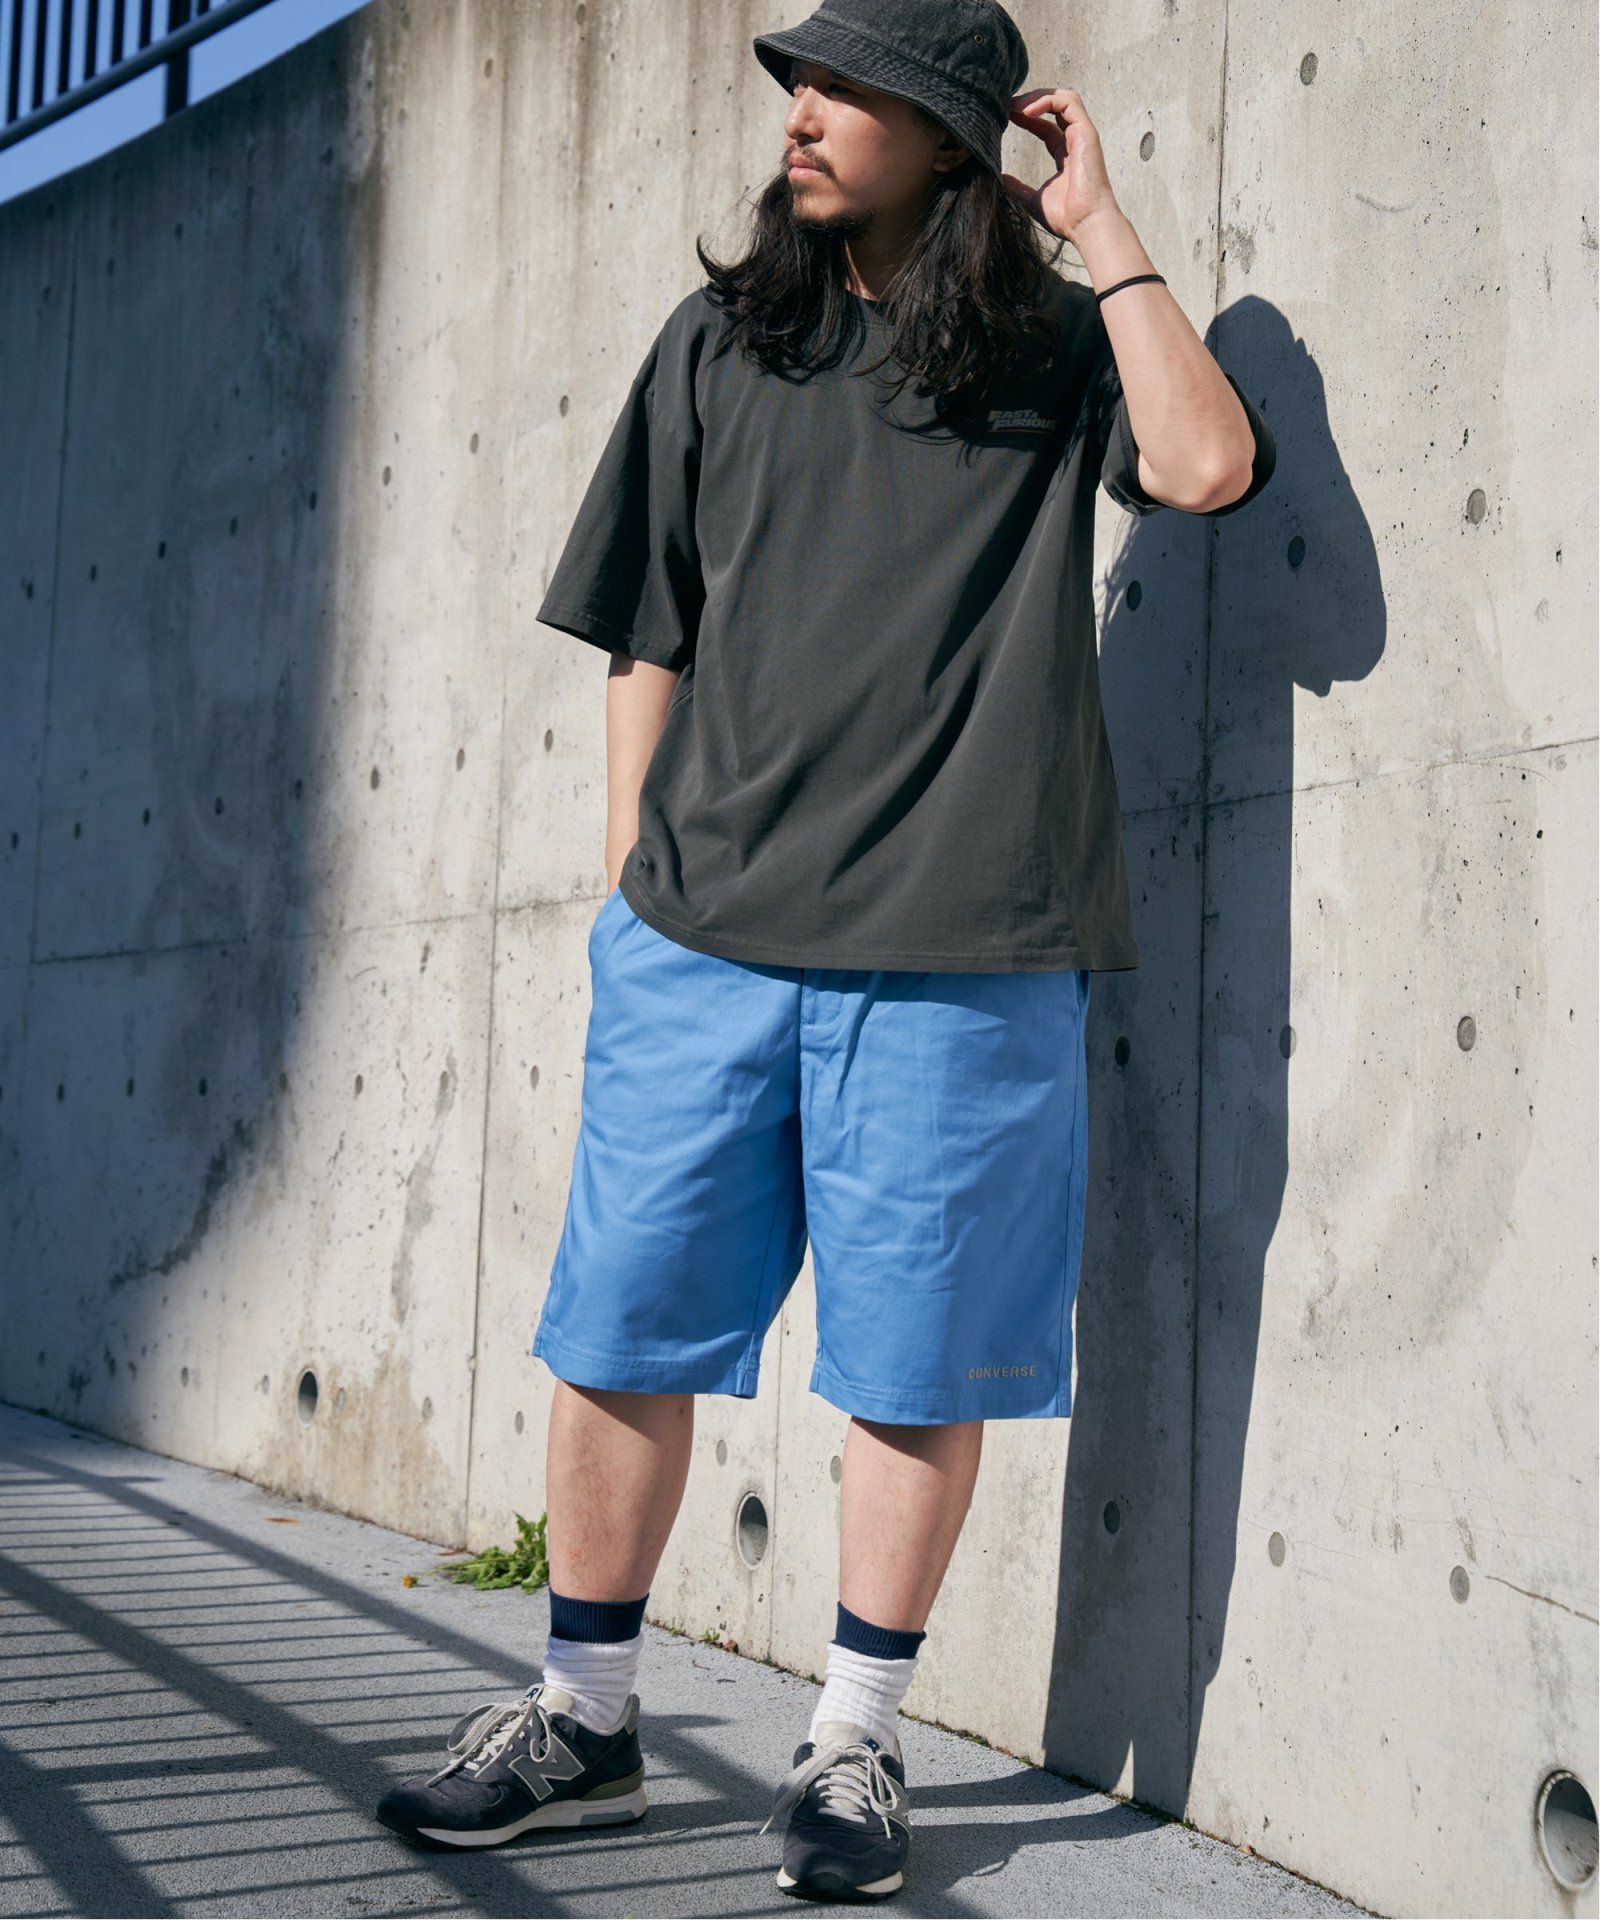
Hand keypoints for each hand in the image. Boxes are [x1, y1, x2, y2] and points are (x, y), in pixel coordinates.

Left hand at [1000, 88, 1119, 245]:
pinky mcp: (1086, 132)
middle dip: (1029, 100)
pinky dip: (1047, 101)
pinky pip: (1068, 103)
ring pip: (1063, 98)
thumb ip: (1018, 188)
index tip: (1004, 115)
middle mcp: (1074, 140)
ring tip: (1014, 106)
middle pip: (1053, 106)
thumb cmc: (1066, 218)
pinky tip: (1026, 112)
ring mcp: (1082, 135)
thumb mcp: (1033, 201)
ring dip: (1037, 96)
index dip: (1024, 116)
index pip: (1043, 125)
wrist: (1085, 225)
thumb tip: (1000, 180)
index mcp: (1063, 154)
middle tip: (1005, 105)